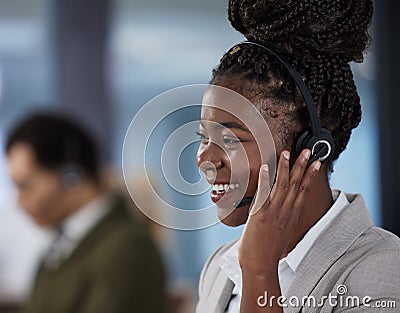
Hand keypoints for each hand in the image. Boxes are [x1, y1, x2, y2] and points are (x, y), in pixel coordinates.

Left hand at [238, 149, 320, 272]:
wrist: (260, 267)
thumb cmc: (268, 252)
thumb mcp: (282, 233)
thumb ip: (283, 220)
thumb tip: (282, 214)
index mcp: (292, 215)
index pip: (304, 191)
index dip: (310, 175)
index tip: (316, 162)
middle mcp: (285, 212)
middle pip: (296, 184)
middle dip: (302, 165)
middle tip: (306, 150)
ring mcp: (273, 212)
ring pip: (282, 186)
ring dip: (285, 168)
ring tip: (288, 153)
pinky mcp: (259, 215)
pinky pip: (263, 194)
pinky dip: (264, 179)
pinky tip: (264, 167)